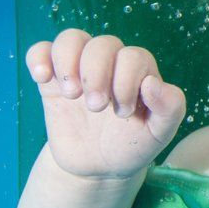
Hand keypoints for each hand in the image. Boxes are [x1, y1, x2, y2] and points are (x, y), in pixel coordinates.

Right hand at [24, 29, 188, 180]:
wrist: (97, 168)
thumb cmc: (131, 146)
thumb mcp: (159, 135)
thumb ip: (169, 109)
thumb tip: (153, 83)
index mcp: (139, 72)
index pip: (132, 56)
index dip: (126, 81)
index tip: (122, 113)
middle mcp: (110, 63)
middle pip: (103, 44)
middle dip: (97, 74)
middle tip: (95, 107)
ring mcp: (79, 68)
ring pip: (72, 39)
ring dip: (69, 61)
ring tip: (71, 94)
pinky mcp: (52, 79)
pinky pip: (41, 51)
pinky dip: (38, 57)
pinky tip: (42, 77)